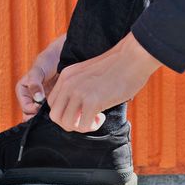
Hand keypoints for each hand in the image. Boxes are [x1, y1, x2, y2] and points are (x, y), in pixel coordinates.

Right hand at [16, 34, 64, 120]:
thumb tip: (37, 98)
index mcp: (22, 91)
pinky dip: (54, 113)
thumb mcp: (38, 70)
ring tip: (55, 113)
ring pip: (40, 115)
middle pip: (31, 114)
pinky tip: (60, 111)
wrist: (61, 57)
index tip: (42, 106)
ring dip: (47, 116)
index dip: (33, 110)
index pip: (25, 108)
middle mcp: (30, 97)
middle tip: (49, 115)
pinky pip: (50, 112)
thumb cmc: (47, 61)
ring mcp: (40, 101)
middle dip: (39, 117)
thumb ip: (34, 83)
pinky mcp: (51, 102)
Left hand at [47, 32, 161, 132]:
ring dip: (80, 126)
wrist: (133, 57)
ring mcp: (79, 93)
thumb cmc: (115, 67)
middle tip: (84, 119)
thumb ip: (76, 87)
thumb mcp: (86, 74)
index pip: (52, 103)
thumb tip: (75, 110)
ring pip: (67, 124)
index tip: (79, 110)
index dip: (64, 112)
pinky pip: (83, 126)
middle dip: (69, 123)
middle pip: (55, 116)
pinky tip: (101, 116)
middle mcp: (68, 84)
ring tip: (94, 117)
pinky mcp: (92, 102)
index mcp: (65, 76)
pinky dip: (92, 126)